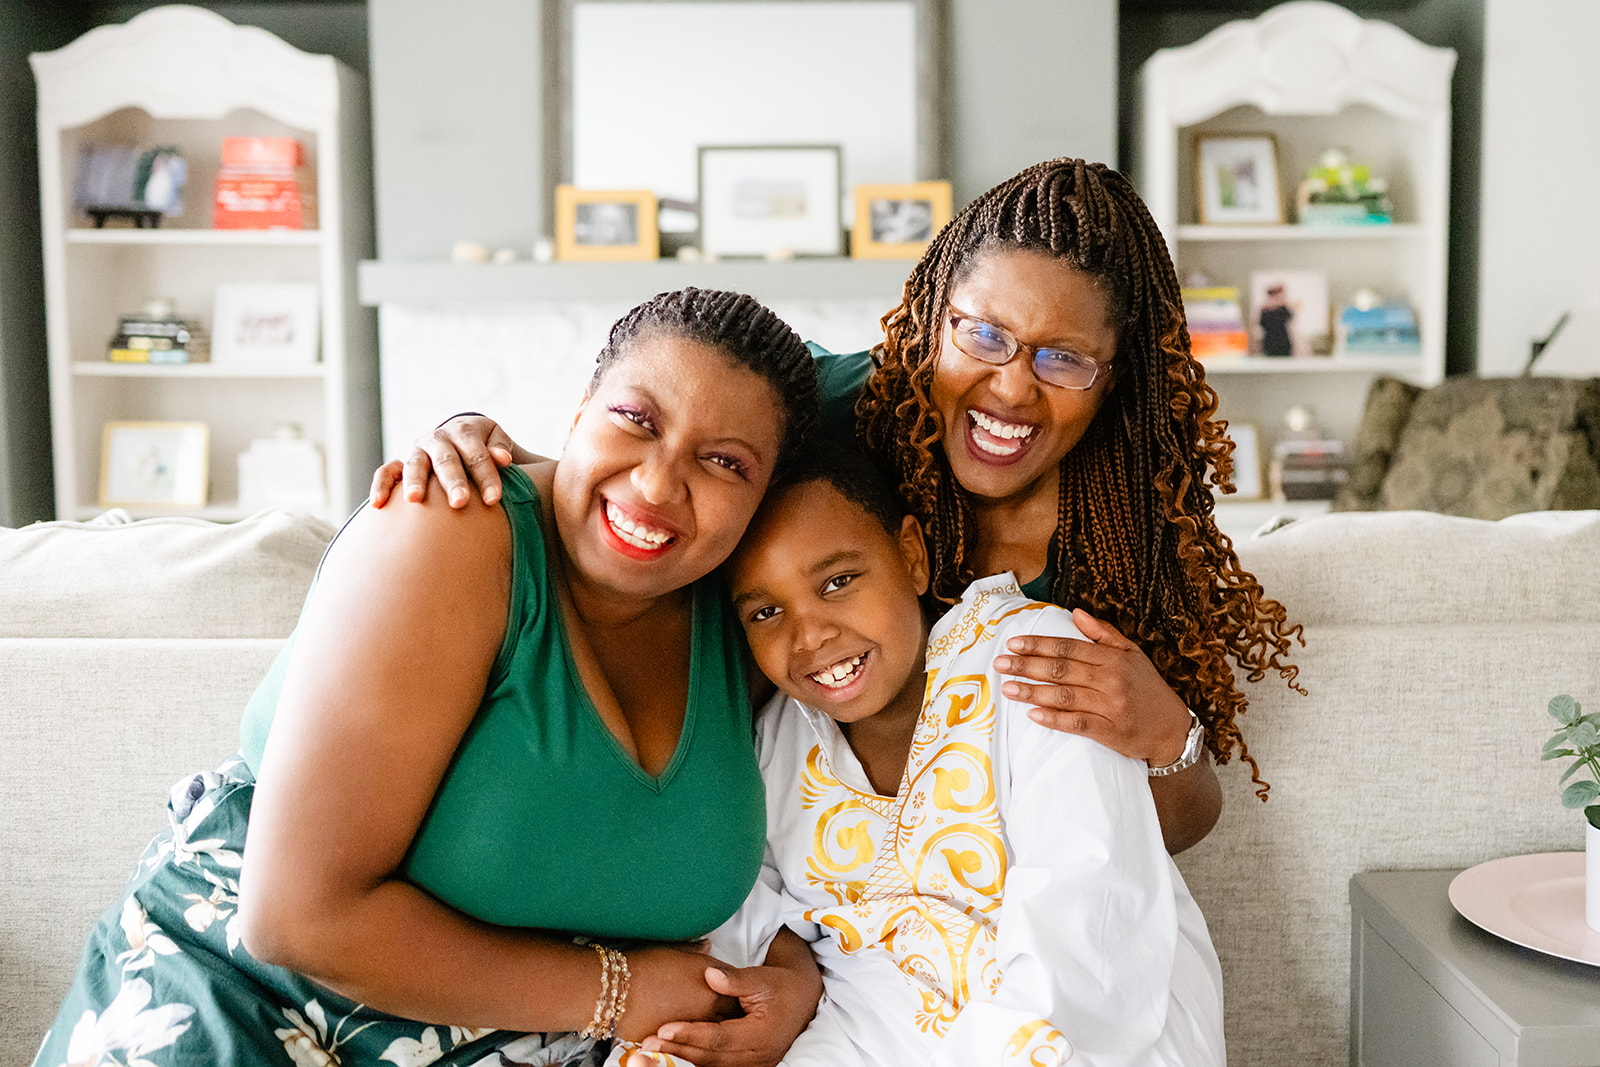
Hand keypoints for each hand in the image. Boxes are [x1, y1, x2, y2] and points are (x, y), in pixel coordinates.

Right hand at [367, 415, 516, 508]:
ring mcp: (417, 451)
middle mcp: (438, 439)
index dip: (486, 475)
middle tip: (460, 502)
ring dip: (414, 481)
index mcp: (465, 431)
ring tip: (414, 500)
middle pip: (446, 459)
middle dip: (453, 481)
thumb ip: (500, 448)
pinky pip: (386, 472)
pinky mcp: (399, 463)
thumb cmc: (484, 448)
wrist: (459, 440)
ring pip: (415, 464)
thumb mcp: (496, 440)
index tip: (494, 499)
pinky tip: (377, 504)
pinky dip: (380, 485)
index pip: (476, 453)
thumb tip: (503, 459)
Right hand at [616, 945, 740, 1046]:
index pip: (739, 996)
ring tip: (710, 1026)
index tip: (738, 994)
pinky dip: (692, 1043)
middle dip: (730, 1015)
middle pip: (731, 1019)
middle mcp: (707, 1012)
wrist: (614, 989)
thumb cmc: (643, 966)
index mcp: (712, 988)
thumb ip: (697, 952)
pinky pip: (691, 1047)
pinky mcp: (675, 1045)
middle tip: (729, 1013)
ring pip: (714, 1036)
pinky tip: (689, 1038)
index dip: (739, 995)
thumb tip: (708, 947)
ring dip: (713, 1030)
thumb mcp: (676, 951)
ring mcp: (692, 1031)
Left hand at [638, 961, 818, 1066]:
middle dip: (679, 1050)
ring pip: (712, 1066)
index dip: (692, 1034)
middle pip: (712, 1057)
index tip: (664, 1027)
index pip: (720, 1037)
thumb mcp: (760, 978)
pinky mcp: (746, 1065)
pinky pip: (716, 1066)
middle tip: (649, 1043)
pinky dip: (693, 1062)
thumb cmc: (779, 986)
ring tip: (653, 1050)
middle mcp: (758, 1056)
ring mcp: (752, 1065)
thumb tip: (709, 974)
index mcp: (762, 1035)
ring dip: (682, 1058)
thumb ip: (735, 979)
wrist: (801, 999)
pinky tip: (673, 1055)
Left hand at [992, 608, 1192, 764]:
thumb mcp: (1132, 654)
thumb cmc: (1148, 689)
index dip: (1038, 644)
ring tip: (1007, 688)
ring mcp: (1111, 707)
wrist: (1173, 729)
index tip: (1013, 643)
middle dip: (1026, 665)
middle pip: (1061, 670)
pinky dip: (1054, 719)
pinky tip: (1032, 715)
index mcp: (1113, 658)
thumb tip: (1075, 613)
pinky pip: (1077, 724)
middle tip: (999, 663)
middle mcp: (1111, 680)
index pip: (1068, 647)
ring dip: (1033, 692)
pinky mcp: (1111, 732)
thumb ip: (1103, 633)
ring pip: (1064, 696)